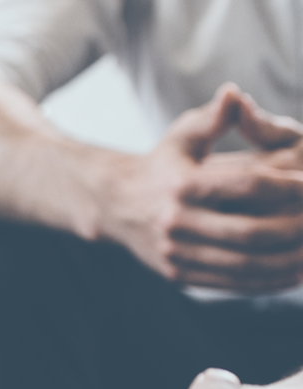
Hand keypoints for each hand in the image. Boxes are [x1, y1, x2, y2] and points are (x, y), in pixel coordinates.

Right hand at [102, 84, 302, 291]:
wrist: (115, 205)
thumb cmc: (162, 164)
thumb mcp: (182, 136)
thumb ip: (213, 118)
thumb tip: (233, 93)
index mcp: (180, 184)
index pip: (245, 186)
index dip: (286, 187)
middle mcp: (175, 221)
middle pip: (249, 231)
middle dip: (295, 229)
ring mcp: (176, 252)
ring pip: (244, 264)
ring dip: (289, 261)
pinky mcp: (179, 274)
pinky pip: (232, 284)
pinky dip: (269, 282)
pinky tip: (295, 273)